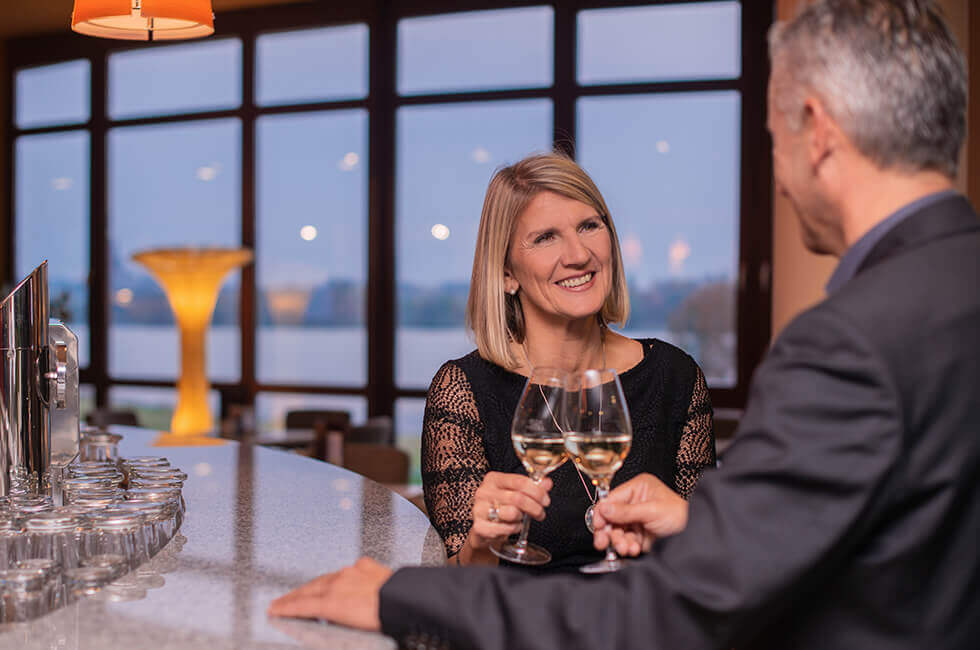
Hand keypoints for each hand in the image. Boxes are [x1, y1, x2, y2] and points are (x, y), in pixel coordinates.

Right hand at [267, 557, 391, 631]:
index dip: (286, 608)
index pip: (302, 605)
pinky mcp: (367, 567)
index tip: (274, 609)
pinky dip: (340, 576)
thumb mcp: (350, 627)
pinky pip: (349, 570)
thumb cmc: (381, 617)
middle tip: (280, 601)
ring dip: (313, 586)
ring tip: (304, 592)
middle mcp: (338, 582)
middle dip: (292, 596)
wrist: (405, 599)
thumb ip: (332, 617)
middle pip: (309, 589)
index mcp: (332, 599)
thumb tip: (325, 616)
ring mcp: (352, 572)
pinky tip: (340, 578)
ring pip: (326, 578)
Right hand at [467, 471, 552, 550]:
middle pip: (518, 498)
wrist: (483, 528)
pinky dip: (514, 529)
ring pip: (513, 513)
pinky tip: (512, 526)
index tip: (546, 500)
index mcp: (493, 479)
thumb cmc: (501, 508)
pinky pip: (506, 529)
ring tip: (521, 519)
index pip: (520, 481)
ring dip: (522, 519)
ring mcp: (479, 509)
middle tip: (540, 513)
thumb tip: (547, 483)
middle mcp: (484, 492)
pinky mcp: (480, 526)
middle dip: (535, 508)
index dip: (537, 492)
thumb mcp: (515, 494)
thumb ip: (532, 487)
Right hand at [592, 473, 688, 556]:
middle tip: (603, 543)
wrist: (696, 534)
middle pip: (612, 517)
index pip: (611, 499)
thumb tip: (603, 509)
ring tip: (626, 548)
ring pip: (618, 531)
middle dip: (610, 531)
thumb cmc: (681, 515)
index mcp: (638, 488)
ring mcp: (638, 518)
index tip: (597, 527)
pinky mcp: (641, 533)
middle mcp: (636, 501)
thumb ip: (625, 511)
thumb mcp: (651, 511)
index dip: (601, 513)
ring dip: (620, 541)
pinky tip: (634, 549)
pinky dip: (628, 546)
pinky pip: (627, 540)